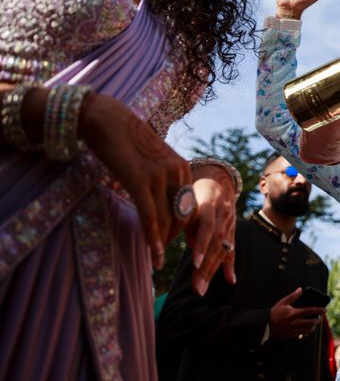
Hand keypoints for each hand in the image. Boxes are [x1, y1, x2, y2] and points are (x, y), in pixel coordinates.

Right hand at [79, 93, 191, 269]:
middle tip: (163, 253)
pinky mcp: (140, 182)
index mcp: (183, 167)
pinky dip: (153, 239)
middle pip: (182, 215)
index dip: (184, 226)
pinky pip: (150, 217)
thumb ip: (160, 177)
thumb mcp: (152, 159)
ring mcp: (160, 177)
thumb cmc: (126, 140)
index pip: (190, 205)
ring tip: (157, 260)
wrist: (107, 120)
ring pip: (166, 220)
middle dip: (174, 238)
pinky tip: (154, 256)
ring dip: (163, 244)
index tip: (175, 240)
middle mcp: (177, 172)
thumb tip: (157, 196)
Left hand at [183, 166, 237, 295]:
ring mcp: (230, 224)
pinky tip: (230, 281)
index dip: (202, 245)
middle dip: (206, 267)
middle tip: (196, 289)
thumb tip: (182, 242)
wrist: (216, 180)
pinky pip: (231, 249)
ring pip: (223, 249)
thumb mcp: (186, 196)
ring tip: (201, 290)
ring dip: (212, 272)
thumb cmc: (193, 190)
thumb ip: (184, 216)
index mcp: (210, 203)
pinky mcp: (232, 231)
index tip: (194, 264)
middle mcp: (223, 214)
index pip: (208, 227)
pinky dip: (229, 266)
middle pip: (216, 244)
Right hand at [268, 288, 325, 339]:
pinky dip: (306, 333)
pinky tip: (307, 330)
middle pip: (311, 322)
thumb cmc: (274, 313)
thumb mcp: (283, 302)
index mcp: (294, 314)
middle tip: (319, 318)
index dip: (319, 310)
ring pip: (308, 330)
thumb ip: (293, 296)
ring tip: (314, 323)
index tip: (324, 310)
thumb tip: (300, 290)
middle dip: (318, 320)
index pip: (310, 311)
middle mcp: (295, 323)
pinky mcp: (291, 335)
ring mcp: (293, 330)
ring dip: (313, 327)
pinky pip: (302, 335)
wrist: (266, 325)